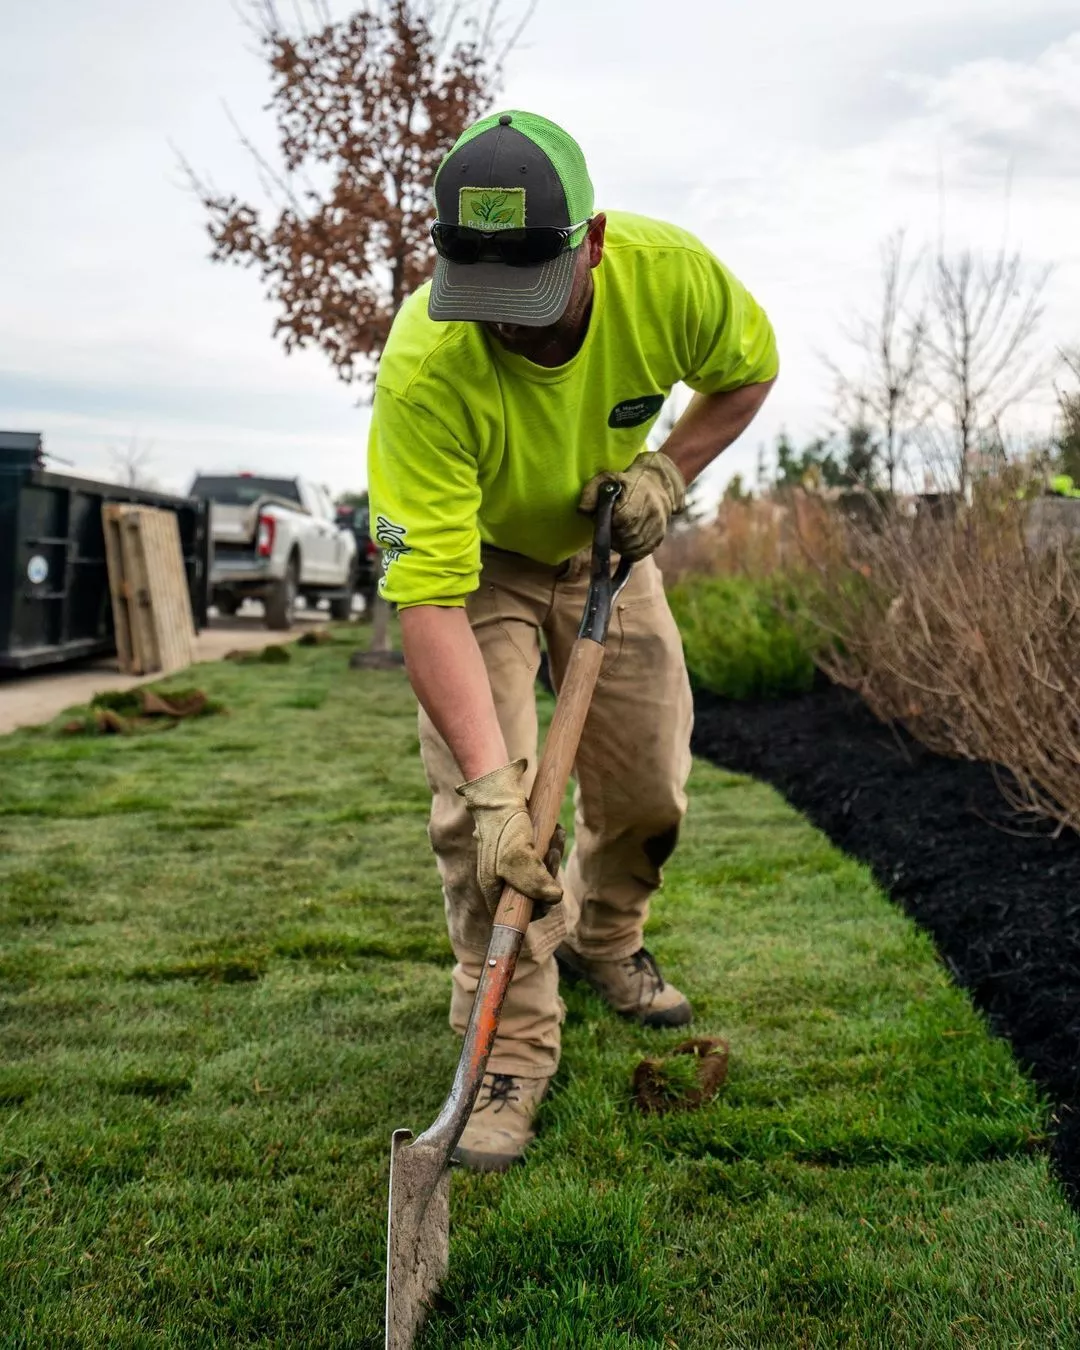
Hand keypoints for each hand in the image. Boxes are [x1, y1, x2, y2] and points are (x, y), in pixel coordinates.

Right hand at [456, 760, 563, 916]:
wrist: (500, 790)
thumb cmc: (504, 823)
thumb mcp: (519, 854)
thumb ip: (535, 881)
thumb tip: (556, 898)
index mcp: (493, 886)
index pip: (517, 914)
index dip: (536, 908)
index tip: (549, 895)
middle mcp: (502, 878)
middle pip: (533, 894)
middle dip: (549, 876)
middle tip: (551, 854)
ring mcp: (512, 863)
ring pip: (541, 873)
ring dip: (553, 856)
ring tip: (555, 836)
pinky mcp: (523, 848)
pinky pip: (543, 856)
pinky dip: (553, 845)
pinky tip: (556, 830)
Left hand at [578, 451, 685, 560]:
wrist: (657, 485)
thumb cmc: (627, 482)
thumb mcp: (607, 479)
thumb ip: (591, 492)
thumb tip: (583, 509)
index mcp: (637, 498)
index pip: (618, 520)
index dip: (607, 522)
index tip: (605, 516)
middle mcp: (650, 514)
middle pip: (623, 536)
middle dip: (612, 534)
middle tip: (610, 525)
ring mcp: (656, 528)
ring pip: (630, 547)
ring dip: (619, 544)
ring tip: (617, 531)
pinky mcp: (658, 538)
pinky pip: (638, 553)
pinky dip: (628, 550)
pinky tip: (625, 540)